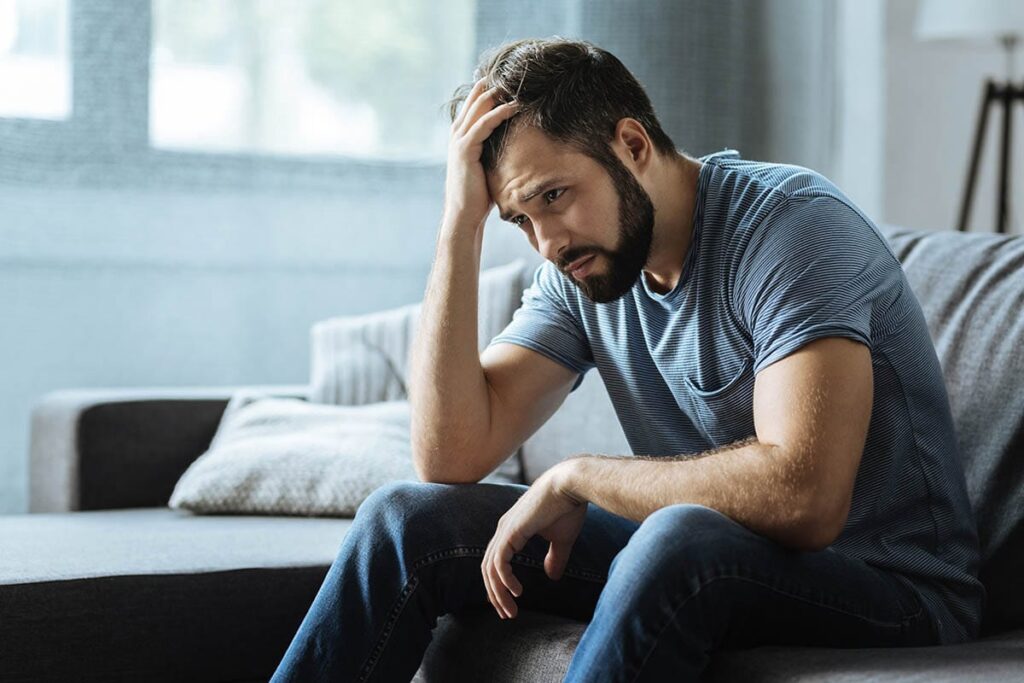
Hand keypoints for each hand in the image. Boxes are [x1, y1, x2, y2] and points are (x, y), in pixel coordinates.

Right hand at [444, 78, 518, 231]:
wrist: (464, 214)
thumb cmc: (479, 194)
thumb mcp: (489, 165)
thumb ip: (495, 150)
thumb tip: (518, 143)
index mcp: (462, 134)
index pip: (476, 102)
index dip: (492, 88)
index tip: (513, 78)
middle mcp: (458, 132)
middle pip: (476, 97)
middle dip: (496, 83)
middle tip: (518, 71)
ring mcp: (459, 139)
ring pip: (480, 106)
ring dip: (499, 93)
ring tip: (519, 82)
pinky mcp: (465, 149)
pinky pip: (484, 123)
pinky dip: (499, 112)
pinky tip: (515, 106)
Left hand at [481, 465, 586, 619]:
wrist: (571, 484)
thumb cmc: (568, 507)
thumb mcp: (561, 540)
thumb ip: (554, 558)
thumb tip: (551, 577)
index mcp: (511, 530)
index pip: (496, 562)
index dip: (498, 584)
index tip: (508, 603)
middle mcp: (503, 529)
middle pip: (488, 568)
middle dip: (495, 594)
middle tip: (506, 614)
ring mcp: (505, 530)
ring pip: (490, 568)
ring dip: (498, 593)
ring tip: (511, 610)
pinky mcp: (511, 531)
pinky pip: (499, 562)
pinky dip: (504, 580)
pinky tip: (517, 592)